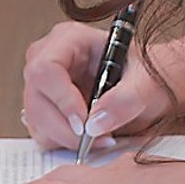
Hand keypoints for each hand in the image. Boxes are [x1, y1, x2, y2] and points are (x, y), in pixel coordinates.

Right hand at [22, 20, 171, 150]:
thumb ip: (125, 100)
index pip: (46, 69)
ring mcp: (44, 85)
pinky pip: (42, 133)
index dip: (62, 100)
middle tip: (97, 139)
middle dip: (65, 128)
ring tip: (100, 138)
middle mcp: (50, 58)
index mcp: (70, 39)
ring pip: (36, 120)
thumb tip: (95, 123)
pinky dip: (64, 143)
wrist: (148, 87)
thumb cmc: (147, 74)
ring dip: (66, 138)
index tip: (84, 124)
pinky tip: (90, 138)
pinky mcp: (46, 108)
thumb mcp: (146, 83)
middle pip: (36, 99)